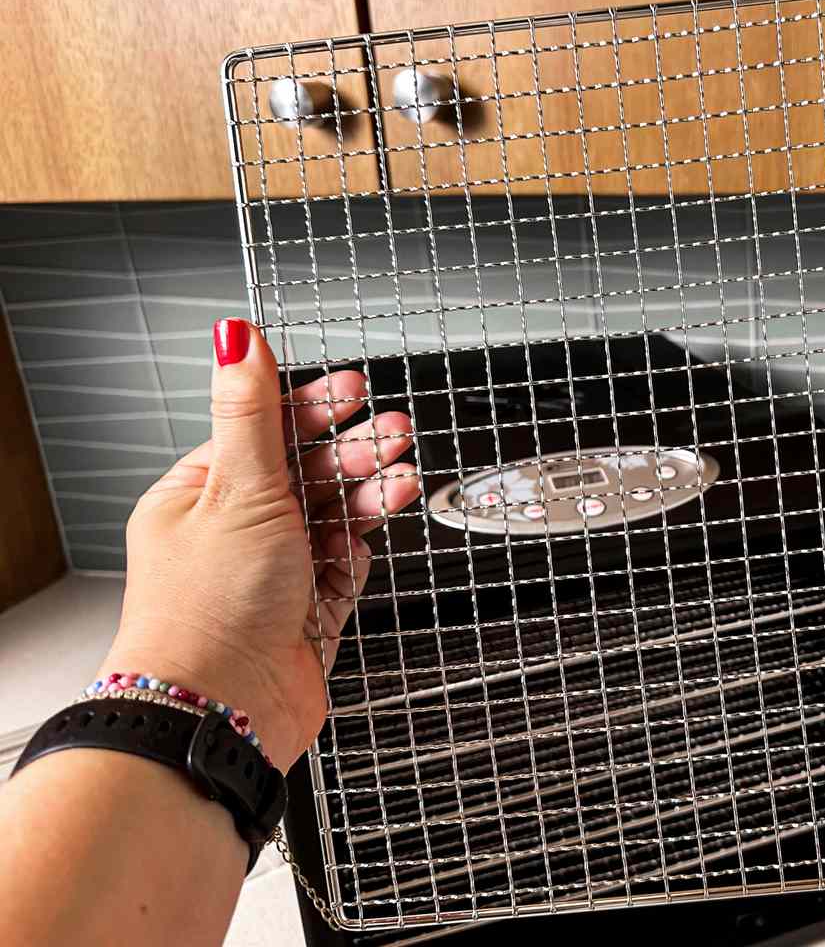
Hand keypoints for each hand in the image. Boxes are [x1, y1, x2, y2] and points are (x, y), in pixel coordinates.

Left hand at [102, 319, 421, 768]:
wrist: (221, 709)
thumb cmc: (207, 611)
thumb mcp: (237, 490)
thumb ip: (249, 411)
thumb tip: (234, 338)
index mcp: (199, 496)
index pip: (264, 433)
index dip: (312, 407)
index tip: (354, 388)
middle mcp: (234, 533)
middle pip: (306, 472)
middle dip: (353, 450)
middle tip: (395, 433)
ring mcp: (272, 574)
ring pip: (332, 516)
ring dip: (367, 493)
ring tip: (401, 477)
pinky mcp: (307, 612)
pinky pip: (346, 564)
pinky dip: (365, 544)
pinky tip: (378, 527)